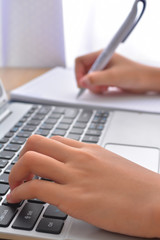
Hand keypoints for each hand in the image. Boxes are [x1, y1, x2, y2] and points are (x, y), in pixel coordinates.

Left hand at [8, 135, 159, 237]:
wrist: (157, 201)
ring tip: (15, 185)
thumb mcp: (111, 164)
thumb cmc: (139, 185)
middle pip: (36, 142)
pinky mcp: (74, 198)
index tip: (33, 163)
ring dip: (15, 173)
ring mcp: (76, 176)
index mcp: (89, 150)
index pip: (53, 141)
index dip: (38, 151)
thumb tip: (75, 168)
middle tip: (20, 172)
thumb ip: (90, 163)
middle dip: (22, 156)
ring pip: (31, 159)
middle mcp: (79, 158)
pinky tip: (17, 199)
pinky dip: (19, 192)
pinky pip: (36, 188)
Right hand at [75, 51, 159, 93]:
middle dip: (87, 82)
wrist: (146, 82)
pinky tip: (106, 89)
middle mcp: (101, 61)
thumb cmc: (135, 74)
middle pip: (83, 71)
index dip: (78, 73)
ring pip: (89, 79)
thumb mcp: (114, 76)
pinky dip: (98, 89)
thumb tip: (83, 81)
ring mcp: (104, 70)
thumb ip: (97, 78)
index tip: (82, 83)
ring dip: (93, 86)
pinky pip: (95, 84)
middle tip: (96, 87)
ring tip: (103, 88)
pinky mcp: (107, 78)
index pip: (80, 61)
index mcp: (102, 55)